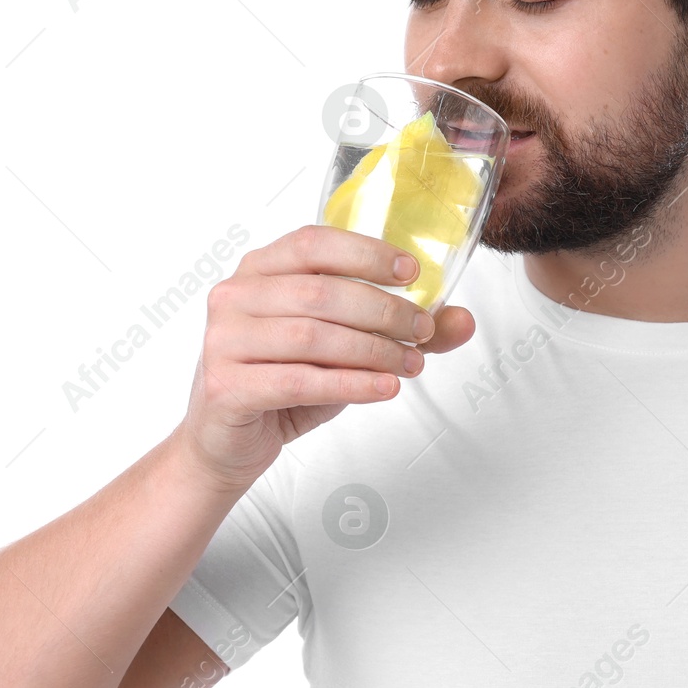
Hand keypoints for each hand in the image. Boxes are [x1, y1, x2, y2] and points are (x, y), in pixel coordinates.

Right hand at [175, 225, 475, 491]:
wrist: (228, 443)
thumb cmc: (284, 382)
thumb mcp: (345, 349)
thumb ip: (398, 330)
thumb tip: (462, 321)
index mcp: (259, 270)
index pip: (314, 243)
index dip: (366, 253)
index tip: (412, 273)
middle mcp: (235, 297)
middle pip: (321, 293)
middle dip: (384, 311)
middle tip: (423, 331)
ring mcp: (224, 341)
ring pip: (312, 336)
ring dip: (372, 350)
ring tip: (411, 364)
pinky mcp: (226, 386)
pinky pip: (299, 380)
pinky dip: (350, 384)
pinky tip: (384, 388)